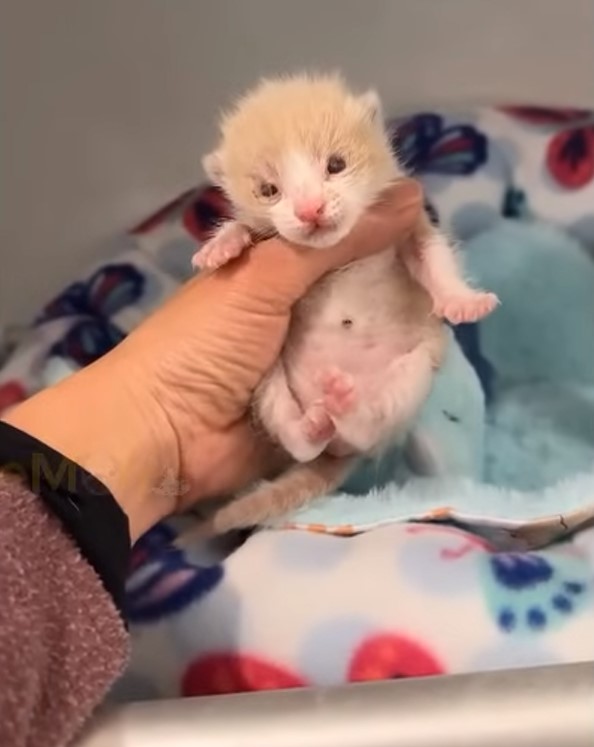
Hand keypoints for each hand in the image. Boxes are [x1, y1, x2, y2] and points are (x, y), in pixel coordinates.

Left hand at [4, 180, 422, 538]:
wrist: (162, 434)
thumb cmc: (203, 343)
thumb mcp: (265, 276)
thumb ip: (336, 241)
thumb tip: (412, 197)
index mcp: (285, 268)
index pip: (352, 242)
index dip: (391, 240)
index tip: (430, 245)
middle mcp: (304, 311)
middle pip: (372, 300)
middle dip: (401, 304)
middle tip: (442, 307)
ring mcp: (312, 363)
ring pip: (371, 354)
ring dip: (382, 358)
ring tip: (409, 354)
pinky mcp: (317, 412)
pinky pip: (357, 403)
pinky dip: (360, 406)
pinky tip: (361, 401)